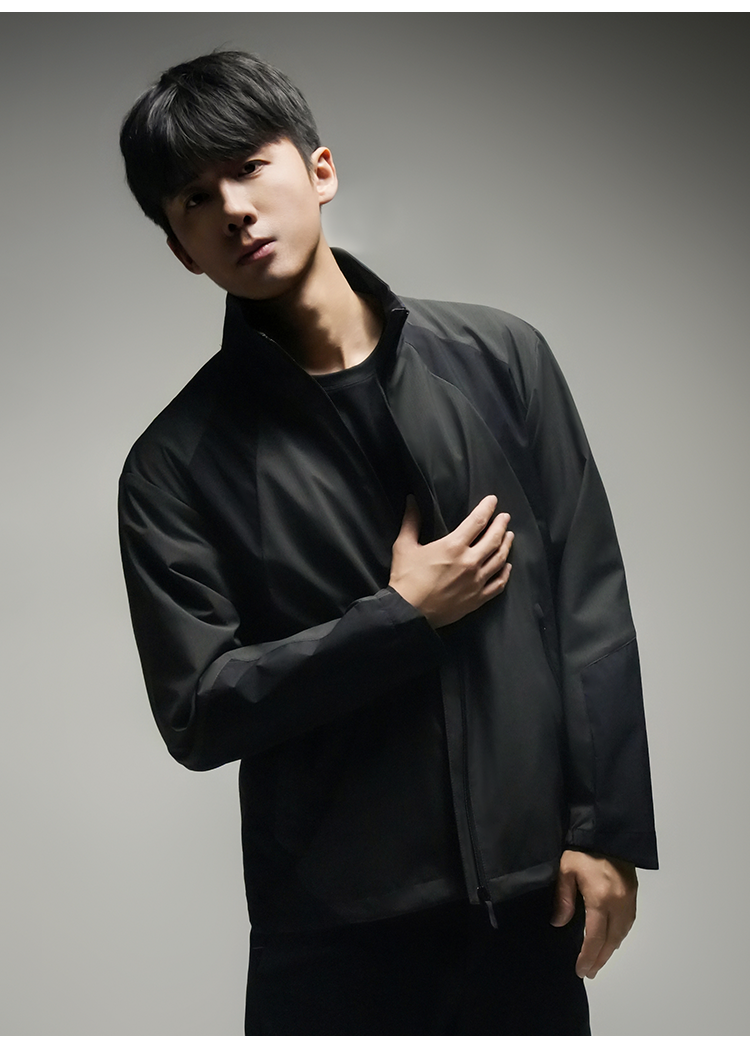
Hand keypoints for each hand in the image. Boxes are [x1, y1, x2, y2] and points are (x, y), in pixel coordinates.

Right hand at [389, 494, 512, 627]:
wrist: (408, 612)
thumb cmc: (406, 579)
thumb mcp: (404, 546)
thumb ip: (411, 521)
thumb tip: (412, 500)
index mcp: (453, 546)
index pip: (477, 521)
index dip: (487, 508)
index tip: (493, 500)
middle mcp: (470, 562)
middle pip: (494, 539)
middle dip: (501, 525)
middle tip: (505, 517)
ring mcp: (476, 581)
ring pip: (499, 559)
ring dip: (506, 545)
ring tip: (510, 536)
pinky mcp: (477, 598)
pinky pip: (498, 584)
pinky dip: (505, 574)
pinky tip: (507, 567)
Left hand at [551, 849, 637, 978]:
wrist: (605, 829)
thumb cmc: (581, 849)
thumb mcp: (565, 870)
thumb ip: (563, 898)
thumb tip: (560, 923)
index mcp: (601, 897)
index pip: (596, 936)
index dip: (589, 956)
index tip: (581, 970)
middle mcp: (619, 902)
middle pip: (612, 940)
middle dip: (600, 958)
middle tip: (590, 972)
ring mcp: (629, 897)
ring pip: (622, 932)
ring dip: (611, 948)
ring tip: (599, 959)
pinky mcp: (633, 891)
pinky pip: (628, 921)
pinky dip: (620, 935)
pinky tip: (612, 939)